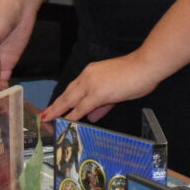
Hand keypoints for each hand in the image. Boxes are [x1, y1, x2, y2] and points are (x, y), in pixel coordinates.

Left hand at [41, 53, 158, 125]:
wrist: (145, 67)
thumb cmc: (135, 75)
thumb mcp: (116, 91)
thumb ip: (103, 105)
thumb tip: (91, 117)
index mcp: (91, 73)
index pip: (73, 88)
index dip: (63, 99)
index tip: (55, 107)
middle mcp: (87, 76)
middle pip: (67, 94)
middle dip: (55, 106)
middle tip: (44, 115)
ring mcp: (91, 84)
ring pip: (70, 100)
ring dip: (58, 111)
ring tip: (47, 119)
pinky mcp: (97, 93)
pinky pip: (81, 108)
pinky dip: (71, 116)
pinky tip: (64, 122)